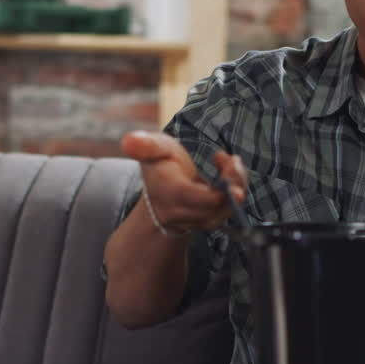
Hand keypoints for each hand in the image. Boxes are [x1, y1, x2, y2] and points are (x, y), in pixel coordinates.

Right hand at [119, 130, 246, 234]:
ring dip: (236, 186)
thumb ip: (144, 145)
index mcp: (165, 190)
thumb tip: (128, 141)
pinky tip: (231, 173)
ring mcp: (194, 221)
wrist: (163, 191)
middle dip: (231, 183)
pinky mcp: (207, 222)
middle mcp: (178, 211)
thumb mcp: (153, 148)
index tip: (231, 177)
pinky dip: (235, 192)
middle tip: (233, 160)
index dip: (211, 193)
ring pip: (223, 211)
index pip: (188, 197)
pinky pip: (226, 211)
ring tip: (232, 163)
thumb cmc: (160, 163)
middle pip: (211, 207)